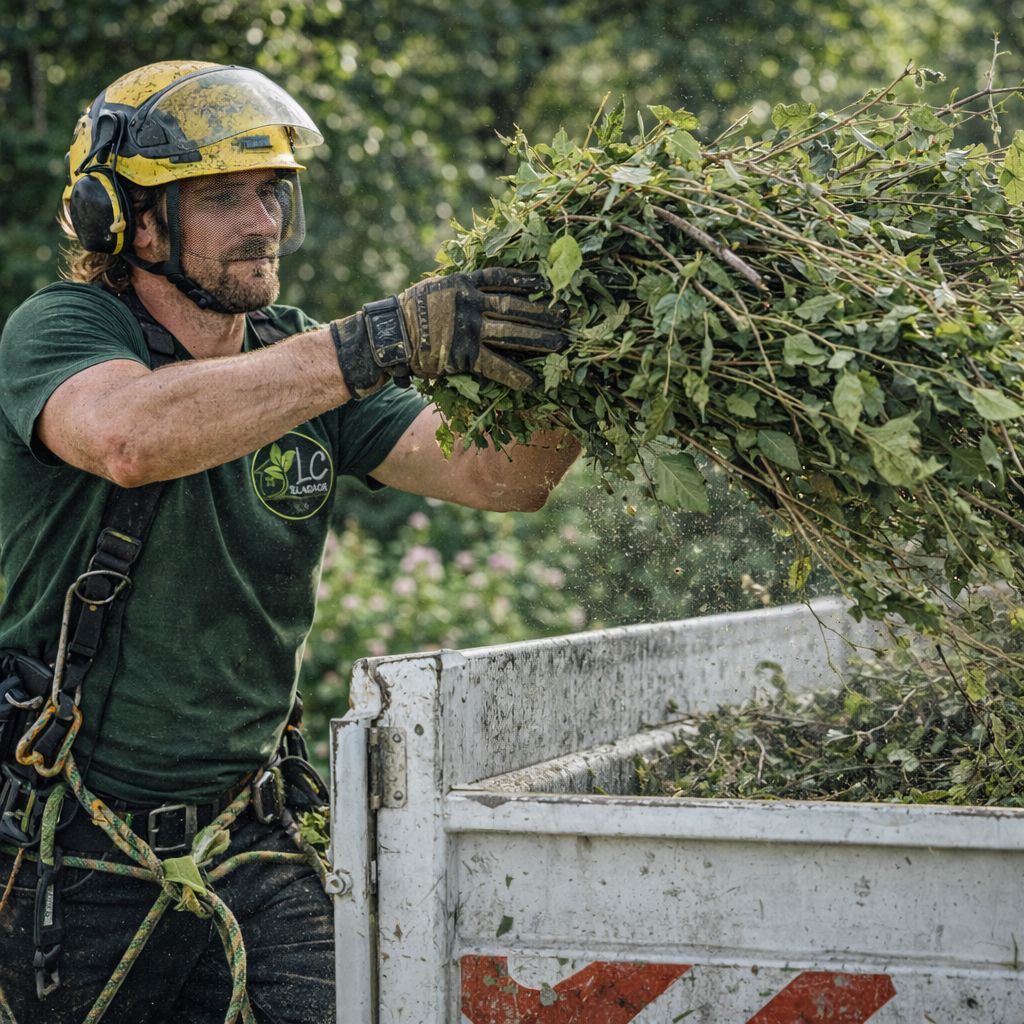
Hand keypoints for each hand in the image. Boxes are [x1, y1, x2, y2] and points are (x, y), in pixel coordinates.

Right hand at [330, 268, 567, 396]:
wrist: (389, 335)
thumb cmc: (409, 313)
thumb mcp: (434, 289)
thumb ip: (459, 290)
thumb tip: (482, 293)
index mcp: (463, 282)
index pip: (502, 278)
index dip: (526, 281)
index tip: (546, 285)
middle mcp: (470, 302)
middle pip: (515, 306)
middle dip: (543, 312)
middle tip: (567, 317)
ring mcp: (469, 329)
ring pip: (512, 333)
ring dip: (539, 339)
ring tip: (561, 345)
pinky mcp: (465, 355)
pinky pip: (497, 365)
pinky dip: (517, 374)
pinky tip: (534, 381)